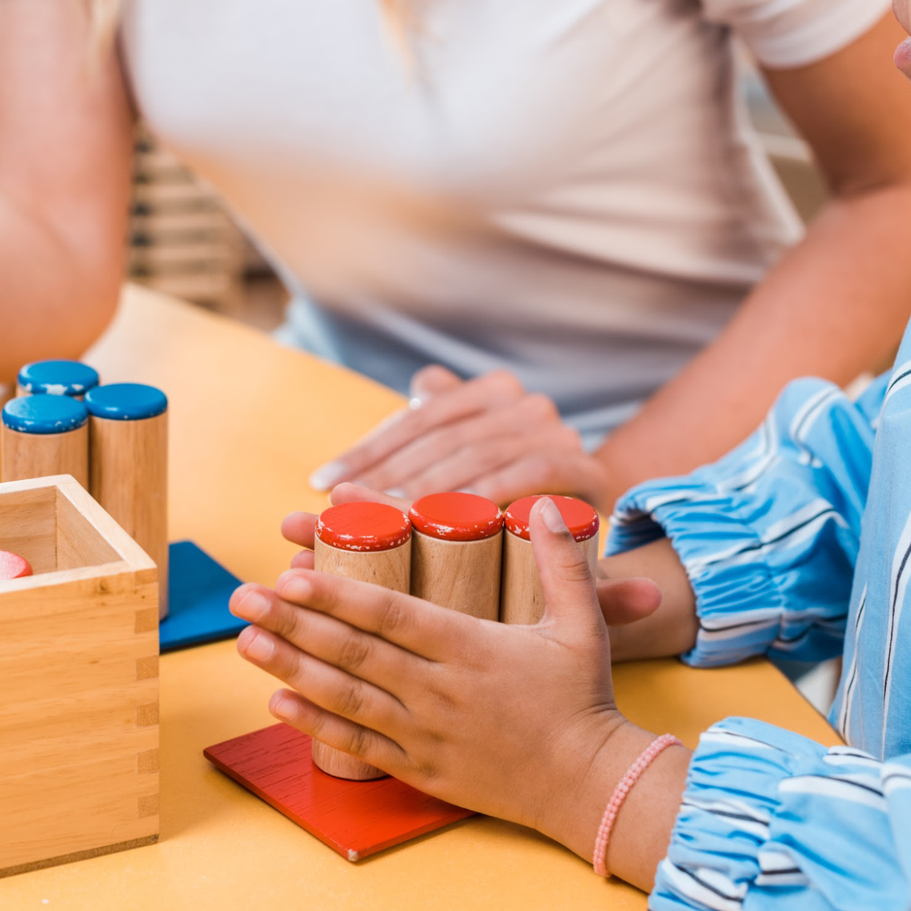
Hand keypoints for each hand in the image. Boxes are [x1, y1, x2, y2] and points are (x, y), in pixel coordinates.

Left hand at [235, 497, 668, 852]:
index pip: (391, 614)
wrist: (591, 784)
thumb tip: (551, 509)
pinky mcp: (422, 769)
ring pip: (346, 697)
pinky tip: (276, 702)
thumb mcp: (582, 623)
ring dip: (291, 667)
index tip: (293, 574)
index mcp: (471, 647)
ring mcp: (426, 733)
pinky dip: (315, 725)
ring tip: (246, 641)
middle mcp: (439, 690)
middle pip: (354, 651)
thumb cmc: (583, 700)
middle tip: (245, 596)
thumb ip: (563, 563)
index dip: (337, 594)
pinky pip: (359, 746)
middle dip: (293, 622)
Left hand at [308, 366, 615, 510]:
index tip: (321, 483)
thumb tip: (418, 385)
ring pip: (475, 457)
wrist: (589, 526)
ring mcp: (558, 432)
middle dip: (386, 474)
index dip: (368, 448)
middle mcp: (527, 402)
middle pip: (441, 438)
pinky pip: (524, 477)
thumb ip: (437, 428)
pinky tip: (442, 522)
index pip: (419, 417)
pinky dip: (482, 496)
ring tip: (379, 522)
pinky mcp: (585, 469)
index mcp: (492, 391)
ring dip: (423, 491)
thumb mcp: (470, 459)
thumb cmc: (511, 500)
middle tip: (338, 510)